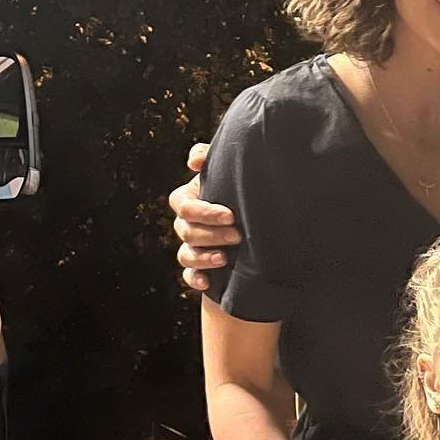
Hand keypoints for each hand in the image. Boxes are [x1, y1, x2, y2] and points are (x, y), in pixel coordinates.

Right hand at [169, 142, 241, 291]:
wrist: (257, 218)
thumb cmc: (240, 187)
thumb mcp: (229, 169)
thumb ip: (210, 157)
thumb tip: (194, 160)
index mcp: (190, 198)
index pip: (183, 205)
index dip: (203, 212)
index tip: (230, 215)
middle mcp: (187, 223)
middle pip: (185, 231)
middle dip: (211, 234)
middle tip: (238, 235)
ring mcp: (192, 245)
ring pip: (185, 254)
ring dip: (203, 257)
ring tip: (224, 258)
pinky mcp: (200, 266)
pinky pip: (188, 275)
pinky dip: (195, 278)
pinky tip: (208, 282)